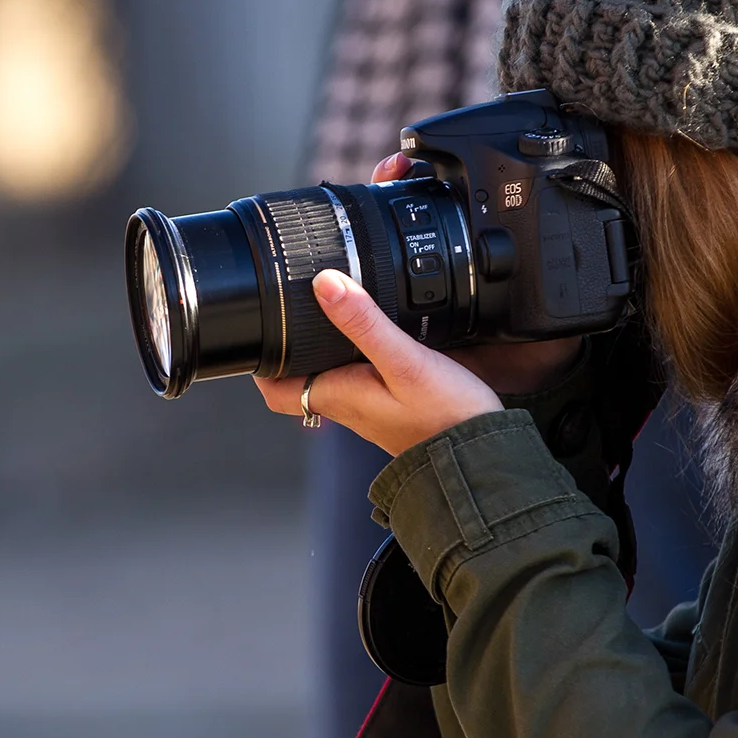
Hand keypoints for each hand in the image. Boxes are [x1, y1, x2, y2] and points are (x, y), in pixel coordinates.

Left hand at [251, 153, 581, 454]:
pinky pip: (361, 377)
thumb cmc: (445, 418)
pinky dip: (357, 354)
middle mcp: (348, 405)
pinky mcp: (395, 405)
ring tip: (327, 312)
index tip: (256, 329)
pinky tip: (376, 336)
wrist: (481, 454)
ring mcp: (370, 408)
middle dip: (290, 346)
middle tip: (290, 310)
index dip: (259, 362)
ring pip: (331, 375)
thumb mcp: (403, 360)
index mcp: (337, 396)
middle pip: (300, 378)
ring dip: (323, 348)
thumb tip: (325, 283)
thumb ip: (364, 322)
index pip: (274, 389)